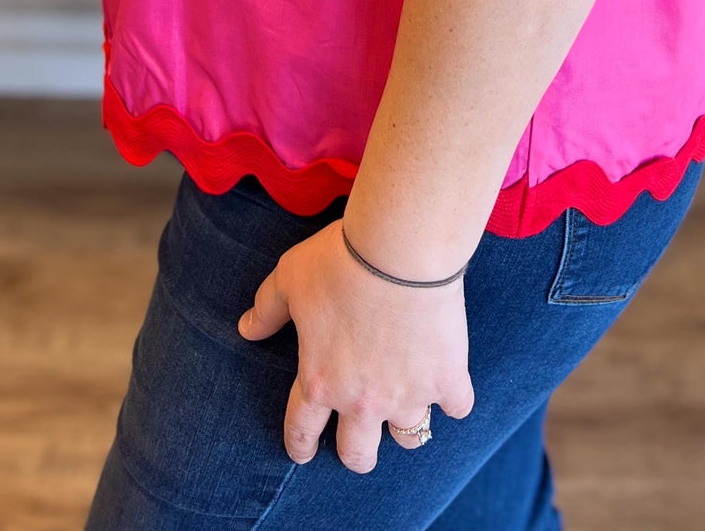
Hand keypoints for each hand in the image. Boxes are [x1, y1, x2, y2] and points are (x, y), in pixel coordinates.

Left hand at [238, 218, 475, 472]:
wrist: (400, 248)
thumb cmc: (340, 261)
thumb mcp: (290, 278)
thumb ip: (267, 309)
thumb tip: (246, 328)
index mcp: (320, 382)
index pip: (303, 431)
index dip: (301, 446)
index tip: (304, 452)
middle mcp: (362, 401)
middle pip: (358, 453)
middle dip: (356, 455)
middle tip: (359, 446)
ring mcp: (407, 394)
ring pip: (409, 438)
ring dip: (406, 429)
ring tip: (408, 412)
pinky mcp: (446, 379)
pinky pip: (458, 407)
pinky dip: (455, 399)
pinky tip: (451, 388)